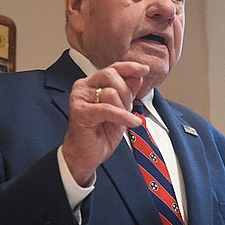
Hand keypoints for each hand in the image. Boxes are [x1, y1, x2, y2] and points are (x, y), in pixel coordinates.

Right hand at [61, 62, 148, 185]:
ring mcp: (80, 98)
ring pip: (111, 92)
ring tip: (122, 120)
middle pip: (111, 75)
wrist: (85, 156)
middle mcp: (83, 87)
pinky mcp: (81, 112)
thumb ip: (127, 92)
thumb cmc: (99, 134)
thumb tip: (137, 77)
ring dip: (123, 108)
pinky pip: (108, 109)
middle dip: (126, 92)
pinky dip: (122, 116)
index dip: (130, 67)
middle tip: (129, 108)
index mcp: (91, 84)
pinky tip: (132, 123)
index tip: (145, 70)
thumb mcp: (120, 111)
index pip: (113, 68)